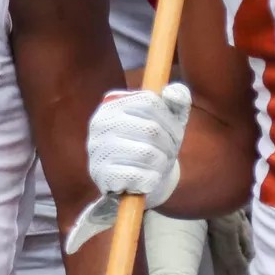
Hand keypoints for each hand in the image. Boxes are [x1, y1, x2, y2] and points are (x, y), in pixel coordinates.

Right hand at [87, 84, 190, 206]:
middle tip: (169, 154)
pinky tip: (148, 180)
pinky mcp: (100, 174)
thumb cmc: (154, 145)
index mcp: (112, 103)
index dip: (169, 120)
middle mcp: (100, 123)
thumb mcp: (169, 121)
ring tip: (159, 166)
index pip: (149, 102)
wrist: (137, 183)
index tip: (176, 133)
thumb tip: (171, 91)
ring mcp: (97, 148)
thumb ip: (177, 100)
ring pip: (146, 153)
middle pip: (150, 129)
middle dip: (168, 144)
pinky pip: (137, 175)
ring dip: (161, 163)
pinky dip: (151, 179)